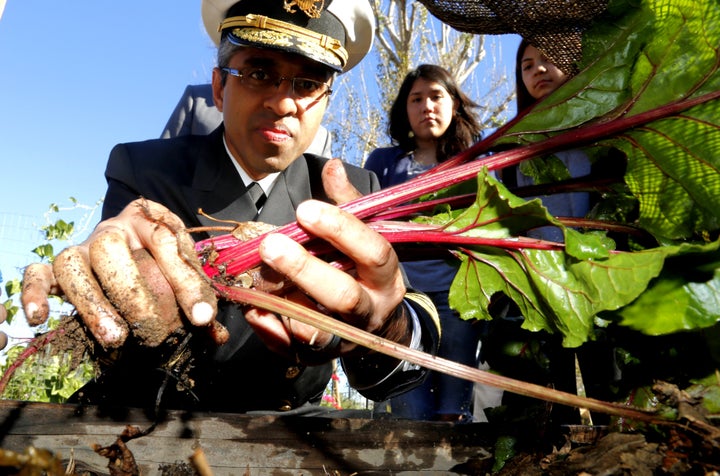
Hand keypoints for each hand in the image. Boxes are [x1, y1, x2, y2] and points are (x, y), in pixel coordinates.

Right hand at [21, 199, 220, 348]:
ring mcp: (80, 246)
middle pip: (110, 247)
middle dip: (131, 291)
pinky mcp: (56, 266)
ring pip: (71, 264)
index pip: (167, 241)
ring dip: (91, 303)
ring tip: (114, 338)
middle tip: (150, 328)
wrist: (133, 239)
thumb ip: (198, 293)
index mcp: (148, 219)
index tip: (202, 317)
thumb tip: (213, 330)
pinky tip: (41, 317)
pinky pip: (37, 273)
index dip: (187, 281)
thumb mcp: (185, 265)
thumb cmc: (163, 258)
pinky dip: (34, 292)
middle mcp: (111, 228)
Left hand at [244, 160, 408, 361]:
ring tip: (256, 278)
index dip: (341, 230)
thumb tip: (332, 166)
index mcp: (385, 276)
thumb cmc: (362, 269)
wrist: (374, 324)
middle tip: (268, 245)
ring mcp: (345, 339)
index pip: (373, 252)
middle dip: (304, 270)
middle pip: (343, 296)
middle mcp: (369, 311)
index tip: (304, 209)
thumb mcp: (365, 235)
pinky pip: (291, 351)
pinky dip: (268, 331)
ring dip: (283, 304)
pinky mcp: (320, 358)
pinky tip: (251, 309)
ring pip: (317, 331)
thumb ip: (348, 204)